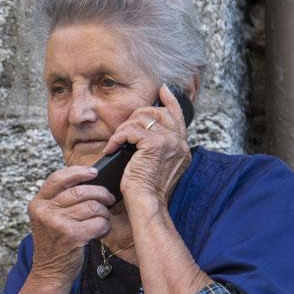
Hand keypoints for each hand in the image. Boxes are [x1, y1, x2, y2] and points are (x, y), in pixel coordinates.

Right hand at [28, 166, 115, 284]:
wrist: (50, 272)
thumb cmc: (54, 244)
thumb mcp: (48, 218)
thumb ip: (59, 200)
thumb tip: (89, 181)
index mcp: (37, 203)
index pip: (57, 178)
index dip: (78, 172)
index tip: (93, 172)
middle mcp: (45, 211)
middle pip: (81, 191)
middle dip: (101, 193)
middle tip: (108, 199)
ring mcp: (57, 223)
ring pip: (93, 206)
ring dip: (103, 213)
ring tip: (102, 219)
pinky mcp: (72, 235)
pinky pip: (99, 222)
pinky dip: (105, 227)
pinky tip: (100, 231)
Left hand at [101, 84, 191, 208]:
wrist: (146, 204)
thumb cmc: (144, 190)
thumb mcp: (153, 165)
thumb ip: (155, 147)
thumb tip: (140, 133)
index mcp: (181, 147)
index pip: (178, 116)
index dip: (170, 101)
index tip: (162, 90)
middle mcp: (180, 143)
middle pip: (158, 112)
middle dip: (136, 116)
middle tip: (123, 131)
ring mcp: (170, 142)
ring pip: (142, 119)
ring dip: (123, 129)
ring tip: (116, 143)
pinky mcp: (156, 144)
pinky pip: (131, 130)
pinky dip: (118, 137)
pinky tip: (112, 148)